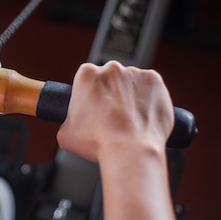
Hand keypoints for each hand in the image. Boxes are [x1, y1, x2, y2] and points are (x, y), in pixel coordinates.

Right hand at [57, 61, 173, 161]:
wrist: (130, 151)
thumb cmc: (98, 142)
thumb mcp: (65, 133)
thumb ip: (67, 120)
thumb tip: (71, 122)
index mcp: (86, 75)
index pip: (87, 78)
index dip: (90, 94)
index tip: (94, 106)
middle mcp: (111, 69)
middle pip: (109, 78)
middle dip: (110, 93)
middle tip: (111, 115)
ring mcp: (135, 73)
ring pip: (130, 83)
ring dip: (129, 96)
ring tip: (129, 119)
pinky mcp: (155, 81)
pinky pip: (150, 88)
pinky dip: (148, 98)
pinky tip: (142, 116)